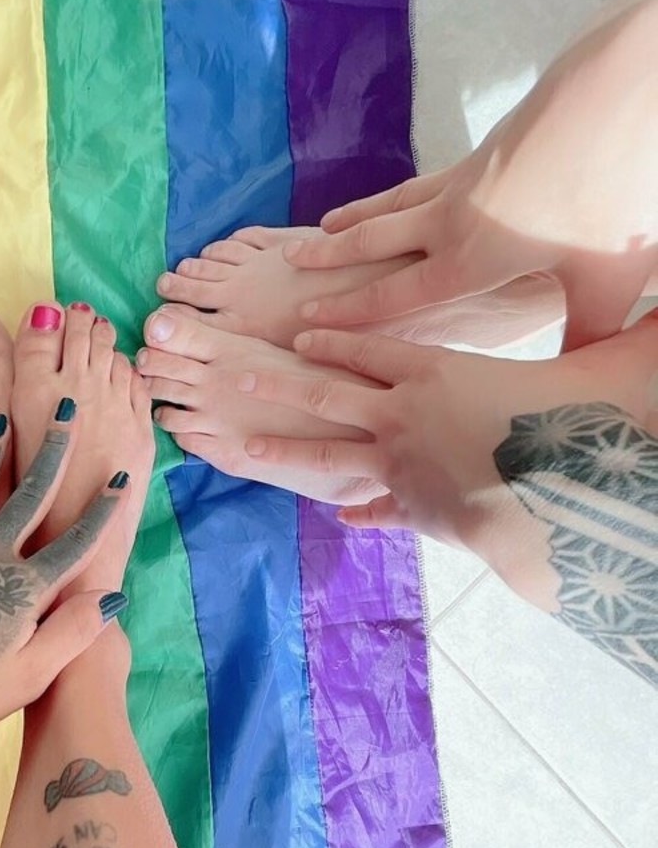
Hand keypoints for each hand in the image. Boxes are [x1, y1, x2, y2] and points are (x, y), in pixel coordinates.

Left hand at [235, 325, 657, 602]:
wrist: (558, 494)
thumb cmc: (572, 417)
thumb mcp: (589, 364)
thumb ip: (611, 334)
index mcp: (436, 369)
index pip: (371, 347)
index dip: (336, 339)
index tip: (302, 336)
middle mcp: (403, 413)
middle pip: (325, 390)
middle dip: (278, 381)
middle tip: (235, 375)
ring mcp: (400, 463)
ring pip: (325, 449)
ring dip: (283, 445)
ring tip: (241, 444)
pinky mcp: (411, 507)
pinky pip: (376, 505)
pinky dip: (361, 509)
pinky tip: (341, 513)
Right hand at [285, 0, 657, 349]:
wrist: (620, 96)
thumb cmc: (611, 192)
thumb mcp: (603, 276)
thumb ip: (584, 329)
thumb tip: (572, 375)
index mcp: (471, 259)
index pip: (392, 296)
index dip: (346, 314)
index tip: (306, 323)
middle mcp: (453, 220)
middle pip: (376, 242)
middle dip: (331, 256)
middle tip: (291, 261)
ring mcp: (465, 180)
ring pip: (394, 204)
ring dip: (356, 218)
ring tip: (325, 225)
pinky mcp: (486, 150)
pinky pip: (424, 180)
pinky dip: (398, 193)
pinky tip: (403, 196)